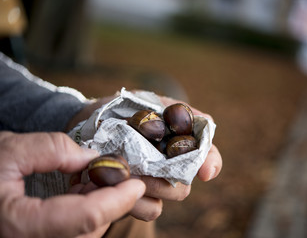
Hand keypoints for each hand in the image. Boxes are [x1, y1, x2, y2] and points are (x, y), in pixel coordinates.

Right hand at [0, 132, 144, 237]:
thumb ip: (51, 149)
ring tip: (97, 179)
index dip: (117, 200)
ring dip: (100, 206)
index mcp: (19, 225)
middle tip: (120, 175)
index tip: (137, 183)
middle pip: (89, 228)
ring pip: (84, 233)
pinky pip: (73, 231)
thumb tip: (92, 159)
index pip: (85, 218)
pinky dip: (86, 211)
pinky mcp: (37, 237)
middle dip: (112, 202)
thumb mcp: (9, 149)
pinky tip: (83, 190)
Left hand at [65, 92, 221, 221]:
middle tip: (143, 166)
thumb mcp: (149, 101)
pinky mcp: (135, 198)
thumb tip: (207, 123)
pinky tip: (115, 184)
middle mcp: (171, 167)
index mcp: (180, 143)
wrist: (89, 121)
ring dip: (150, 188)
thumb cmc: (123, 109)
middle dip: (168, 178)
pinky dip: (134, 201)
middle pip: (185, 184)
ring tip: (125, 173)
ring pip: (167, 199)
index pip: (207, 156)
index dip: (211, 163)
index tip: (203, 172)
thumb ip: (177, 109)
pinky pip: (148, 210)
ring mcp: (154, 185)